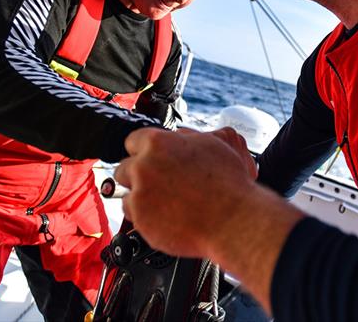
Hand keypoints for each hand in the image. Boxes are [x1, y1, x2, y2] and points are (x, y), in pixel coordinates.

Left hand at [114, 127, 257, 258]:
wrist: (232, 219)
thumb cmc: (227, 183)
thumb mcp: (211, 144)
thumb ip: (185, 138)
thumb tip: (177, 136)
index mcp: (158, 143)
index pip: (133, 141)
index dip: (144, 152)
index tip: (150, 160)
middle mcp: (144, 166)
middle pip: (124, 168)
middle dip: (140, 176)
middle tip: (160, 184)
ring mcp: (140, 194)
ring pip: (127, 194)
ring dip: (141, 198)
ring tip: (166, 203)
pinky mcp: (141, 220)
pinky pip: (134, 218)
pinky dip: (147, 218)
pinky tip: (168, 216)